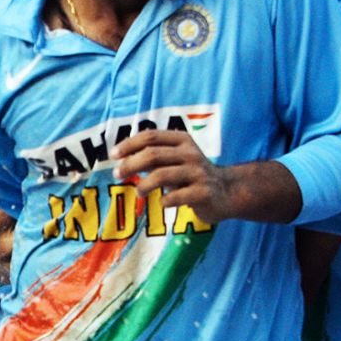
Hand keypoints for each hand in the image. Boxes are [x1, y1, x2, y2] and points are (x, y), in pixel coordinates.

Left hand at [112, 129, 236, 223]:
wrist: (227, 192)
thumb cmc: (192, 174)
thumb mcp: (174, 161)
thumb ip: (152, 157)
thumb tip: (122, 157)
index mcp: (182, 141)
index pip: (151, 136)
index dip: (129, 144)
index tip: (113, 155)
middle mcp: (191, 154)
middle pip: (153, 155)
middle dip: (130, 164)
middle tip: (117, 175)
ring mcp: (198, 173)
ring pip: (162, 175)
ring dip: (144, 185)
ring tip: (139, 192)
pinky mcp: (203, 193)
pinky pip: (176, 197)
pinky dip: (164, 201)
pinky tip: (162, 203)